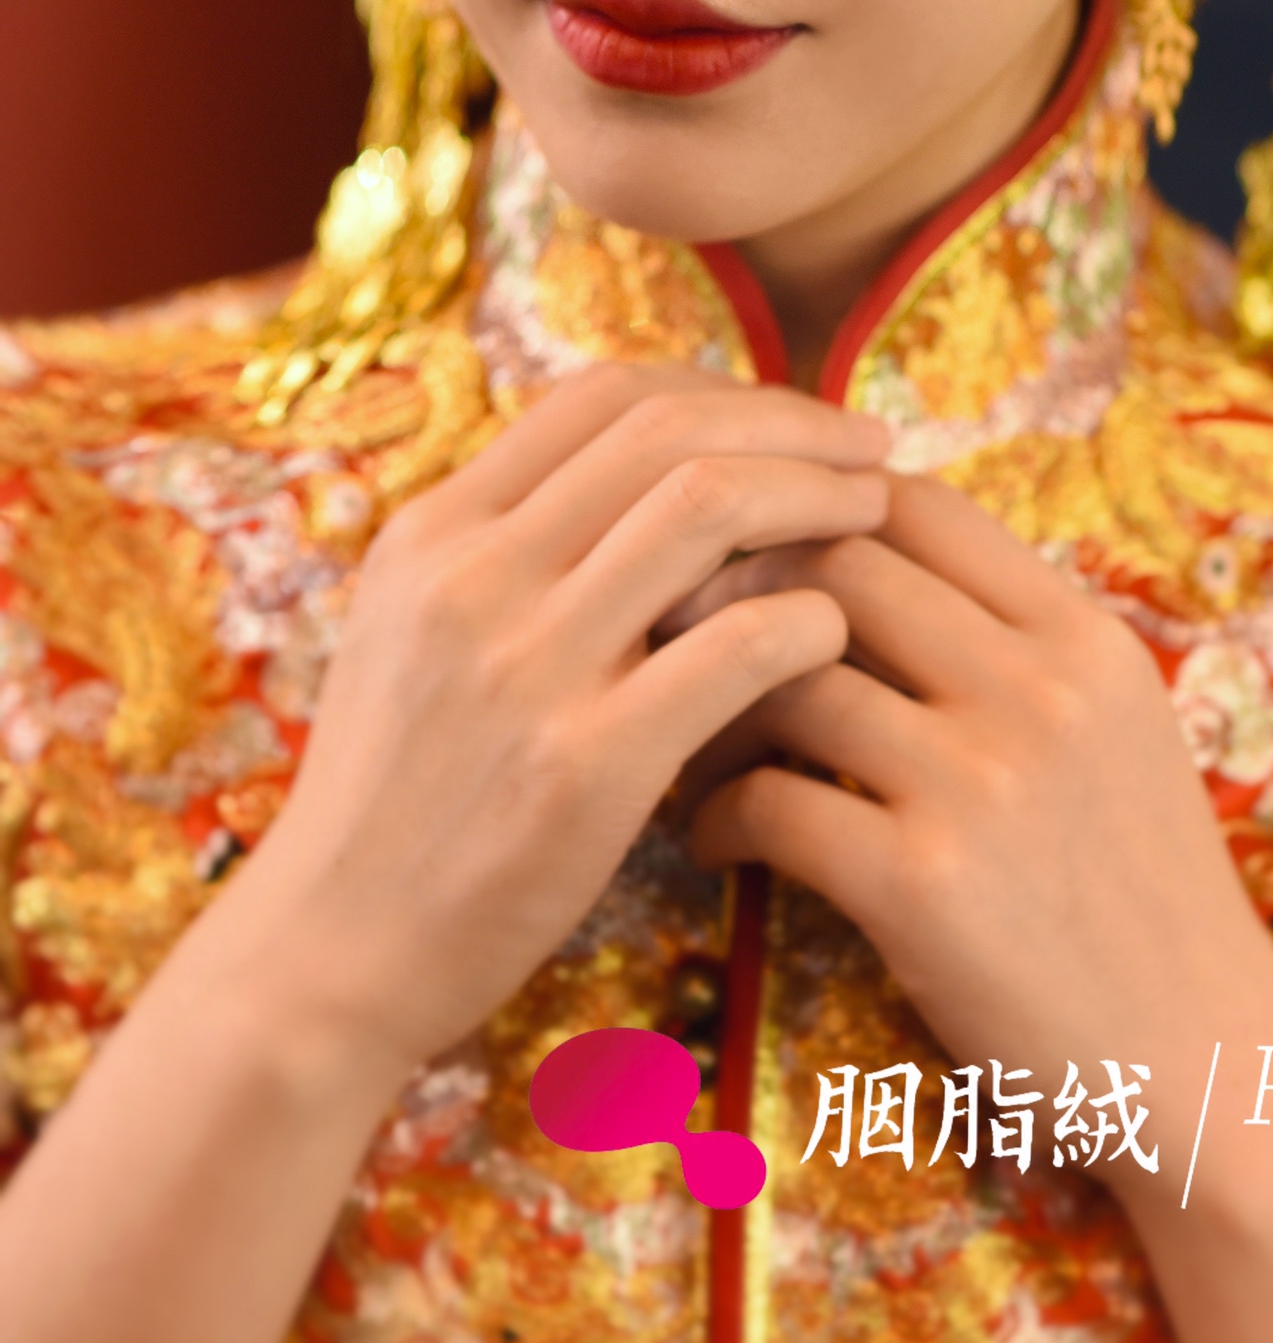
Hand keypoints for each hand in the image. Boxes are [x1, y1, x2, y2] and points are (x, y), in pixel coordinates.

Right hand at [238, 364, 890, 1068]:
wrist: (328, 956)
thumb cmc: (394, 797)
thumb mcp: (411, 634)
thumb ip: (507, 550)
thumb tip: (646, 474)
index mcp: (434, 533)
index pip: (604, 395)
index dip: (722, 387)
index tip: (791, 418)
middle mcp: (473, 578)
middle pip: (670, 431)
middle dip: (795, 423)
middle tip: (870, 447)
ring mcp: (527, 669)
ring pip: (708, 506)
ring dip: (818, 494)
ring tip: (875, 515)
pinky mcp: (585, 768)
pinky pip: (736, 647)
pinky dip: (809, 619)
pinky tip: (834, 636)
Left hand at [686, 475, 1272, 1140]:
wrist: (1212, 1069)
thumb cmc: (1147, 902)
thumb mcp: (1120, 734)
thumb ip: (1021, 648)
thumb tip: (879, 566)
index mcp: (1085, 639)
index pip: (917, 502)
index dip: (814, 506)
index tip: (757, 554)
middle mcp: (1039, 688)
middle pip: (835, 564)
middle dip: (735, 587)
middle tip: (675, 632)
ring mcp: (983, 782)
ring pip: (784, 673)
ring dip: (705, 701)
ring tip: (681, 741)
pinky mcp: (924, 885)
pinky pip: (769, 801)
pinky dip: (712, 810)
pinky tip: (710, 837)